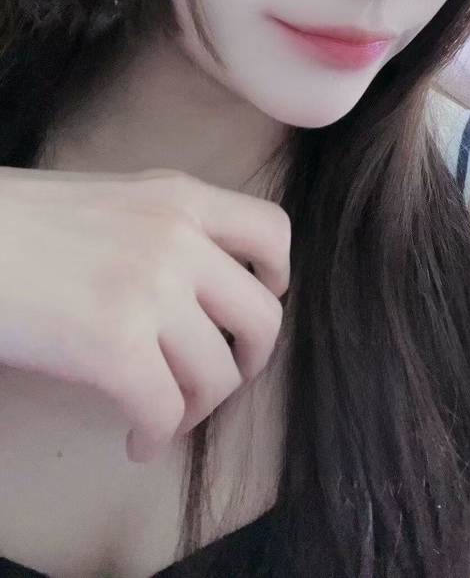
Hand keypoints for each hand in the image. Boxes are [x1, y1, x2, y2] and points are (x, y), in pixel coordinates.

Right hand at [0, 168, 289, 462]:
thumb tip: (203, 291)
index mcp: (179, 197)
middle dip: (248, 361)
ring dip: (196, 408)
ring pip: (219, 374)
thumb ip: (165, 231)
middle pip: (263, 317)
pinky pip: (167, 411)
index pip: (273, 231)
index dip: (276, 279)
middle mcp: (178, 238)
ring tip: (164, 414)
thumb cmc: (19, 225)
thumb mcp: (113, 202)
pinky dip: (156, 436)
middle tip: (217, 378)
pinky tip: (136, 440)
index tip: (254, 304)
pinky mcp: (115, 346)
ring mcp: (152, 290)